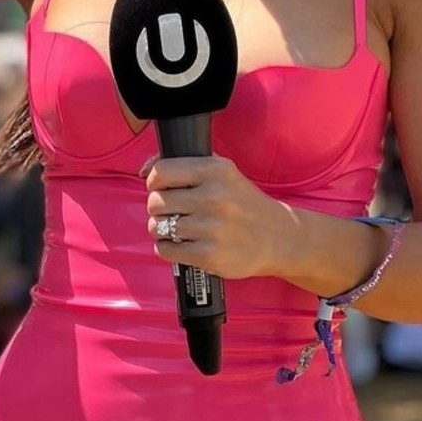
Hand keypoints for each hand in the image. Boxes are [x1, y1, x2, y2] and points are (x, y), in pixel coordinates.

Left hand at [143, 155, 294, 279]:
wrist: (277, 237)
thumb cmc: (242, 202)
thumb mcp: (222, 172)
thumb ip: (185, 165)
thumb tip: (143, 169)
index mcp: (215, 170)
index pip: (161, 172)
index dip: (154, 181)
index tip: (161, 188)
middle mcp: (214, 196)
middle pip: (156, 202)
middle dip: (158, 208)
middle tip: (172, 211)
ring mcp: (211, 228)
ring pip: (158, 227)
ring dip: (161, 229)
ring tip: (176, 229)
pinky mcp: (209, 255)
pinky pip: (166, 250)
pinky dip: (167, 248)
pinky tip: (181, 244)